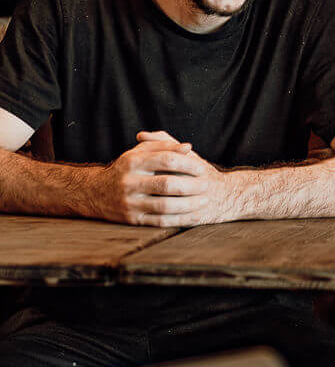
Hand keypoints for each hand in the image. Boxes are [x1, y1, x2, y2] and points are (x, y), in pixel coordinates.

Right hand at [93, 130, 237, 226]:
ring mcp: (130, 203)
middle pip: (166, 184)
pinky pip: (158, 221)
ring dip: (188, 205)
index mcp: (133, 161)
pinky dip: (178, 219)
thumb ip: (163, 145)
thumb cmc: (126, 169)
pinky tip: (192, 216)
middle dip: (191, 186)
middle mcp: (130, 182)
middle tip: (206, 185)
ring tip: (203, 201)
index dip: (187, 163)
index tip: (202, 167)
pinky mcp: (131, 220)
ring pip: (164, 206)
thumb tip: (188, 147)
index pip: (166, 159)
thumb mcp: (139, 152)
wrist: (95, 193)